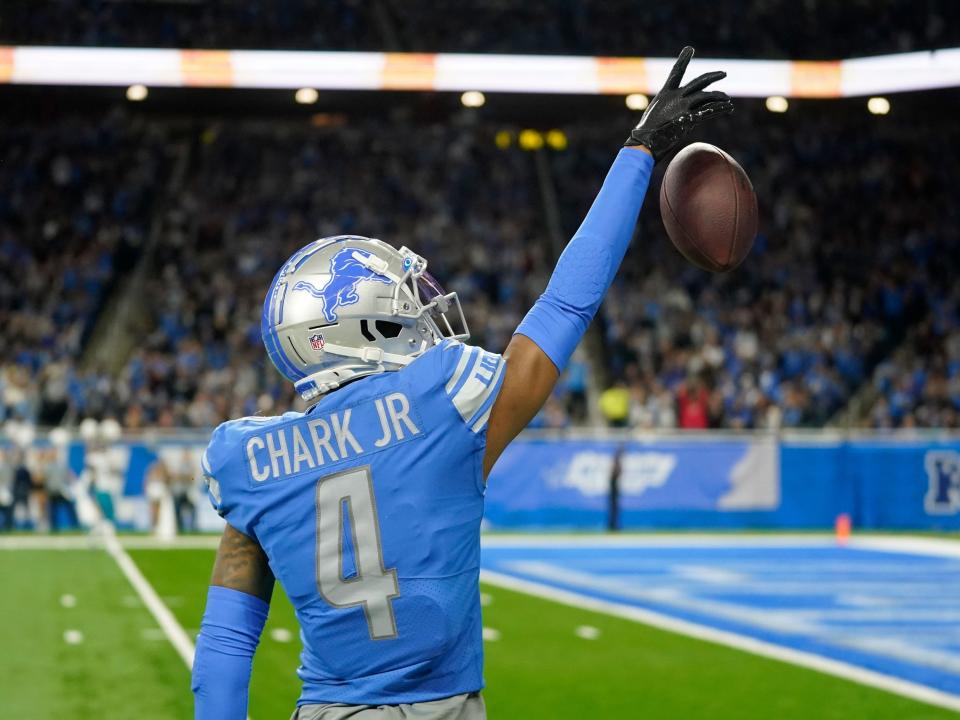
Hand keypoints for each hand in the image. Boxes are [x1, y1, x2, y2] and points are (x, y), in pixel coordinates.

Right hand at [625, 46, 732, 160]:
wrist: (645, 142)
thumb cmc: (647, 131)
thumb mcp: (655, 113)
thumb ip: (667, 107)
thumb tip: (675, 110)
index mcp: (665, 93)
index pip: (676, 71)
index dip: (683, 59)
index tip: (690, 48)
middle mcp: (676, 97)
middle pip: (699, 81)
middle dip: (713, 76)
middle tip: (724, 73)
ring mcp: (683, 107)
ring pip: (706, 96)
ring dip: (719, 96)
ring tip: (727, 99)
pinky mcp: (689, 119)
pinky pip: (709, 112)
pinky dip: (720, 109)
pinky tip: (729, 108)